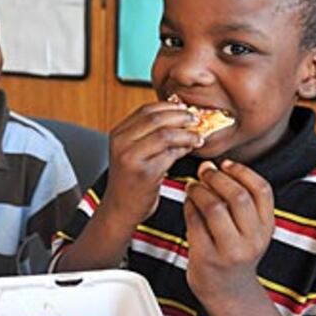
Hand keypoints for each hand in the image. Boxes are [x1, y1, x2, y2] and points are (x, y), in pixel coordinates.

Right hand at [103, 102, 202, 227]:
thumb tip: (179, 117)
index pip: (146, 110)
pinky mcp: (145, 173)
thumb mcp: (132, 151)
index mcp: (118, 134)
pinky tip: (189, 150)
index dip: (169, 106)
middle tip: (195, 119)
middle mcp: (121, 143)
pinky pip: (170, 155)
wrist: (120, 209)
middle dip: (180, 117)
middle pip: (156, 118)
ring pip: (165, 135)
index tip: (184, 108)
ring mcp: (131, 158)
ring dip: (186, 134)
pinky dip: (183, 150)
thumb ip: (149, 134)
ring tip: (197, 136)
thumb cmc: (130, 180)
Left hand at [183, 160, 274, 308]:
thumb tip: (211, 167)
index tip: (225, 164)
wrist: (227, 291)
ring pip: (214, 208)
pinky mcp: (207, 257)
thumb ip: (238, 200)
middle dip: (216, 178)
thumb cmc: (233, 252)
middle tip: (203, 172)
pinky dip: (188, 207)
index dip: (242, 171)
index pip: (262, 190)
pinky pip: (194, 222)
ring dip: (199, 191)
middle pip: (237, 196)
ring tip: (192, 186)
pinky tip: (187, 203)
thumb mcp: (248, 228)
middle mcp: (252, 239)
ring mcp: (230, 250)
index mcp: (266, 227)